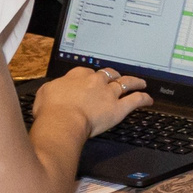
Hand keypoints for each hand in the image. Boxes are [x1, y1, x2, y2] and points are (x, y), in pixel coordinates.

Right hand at [29, 64, 150, 136]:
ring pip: (125, 83)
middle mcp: (96, 81)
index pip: (87, 71)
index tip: (92, 78)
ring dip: (134, 82)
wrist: (63, 121)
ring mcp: (109, 93)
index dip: (91, 75)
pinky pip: (135, 100)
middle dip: (114, 75)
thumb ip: (53, 88)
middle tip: (117, 77)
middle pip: (109, 74)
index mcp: (78, 75)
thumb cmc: (51, 110)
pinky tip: (148, 99)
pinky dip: (143, 99)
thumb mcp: (44, 93)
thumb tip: (54, 89)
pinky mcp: (118, 108)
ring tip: (140, 82)